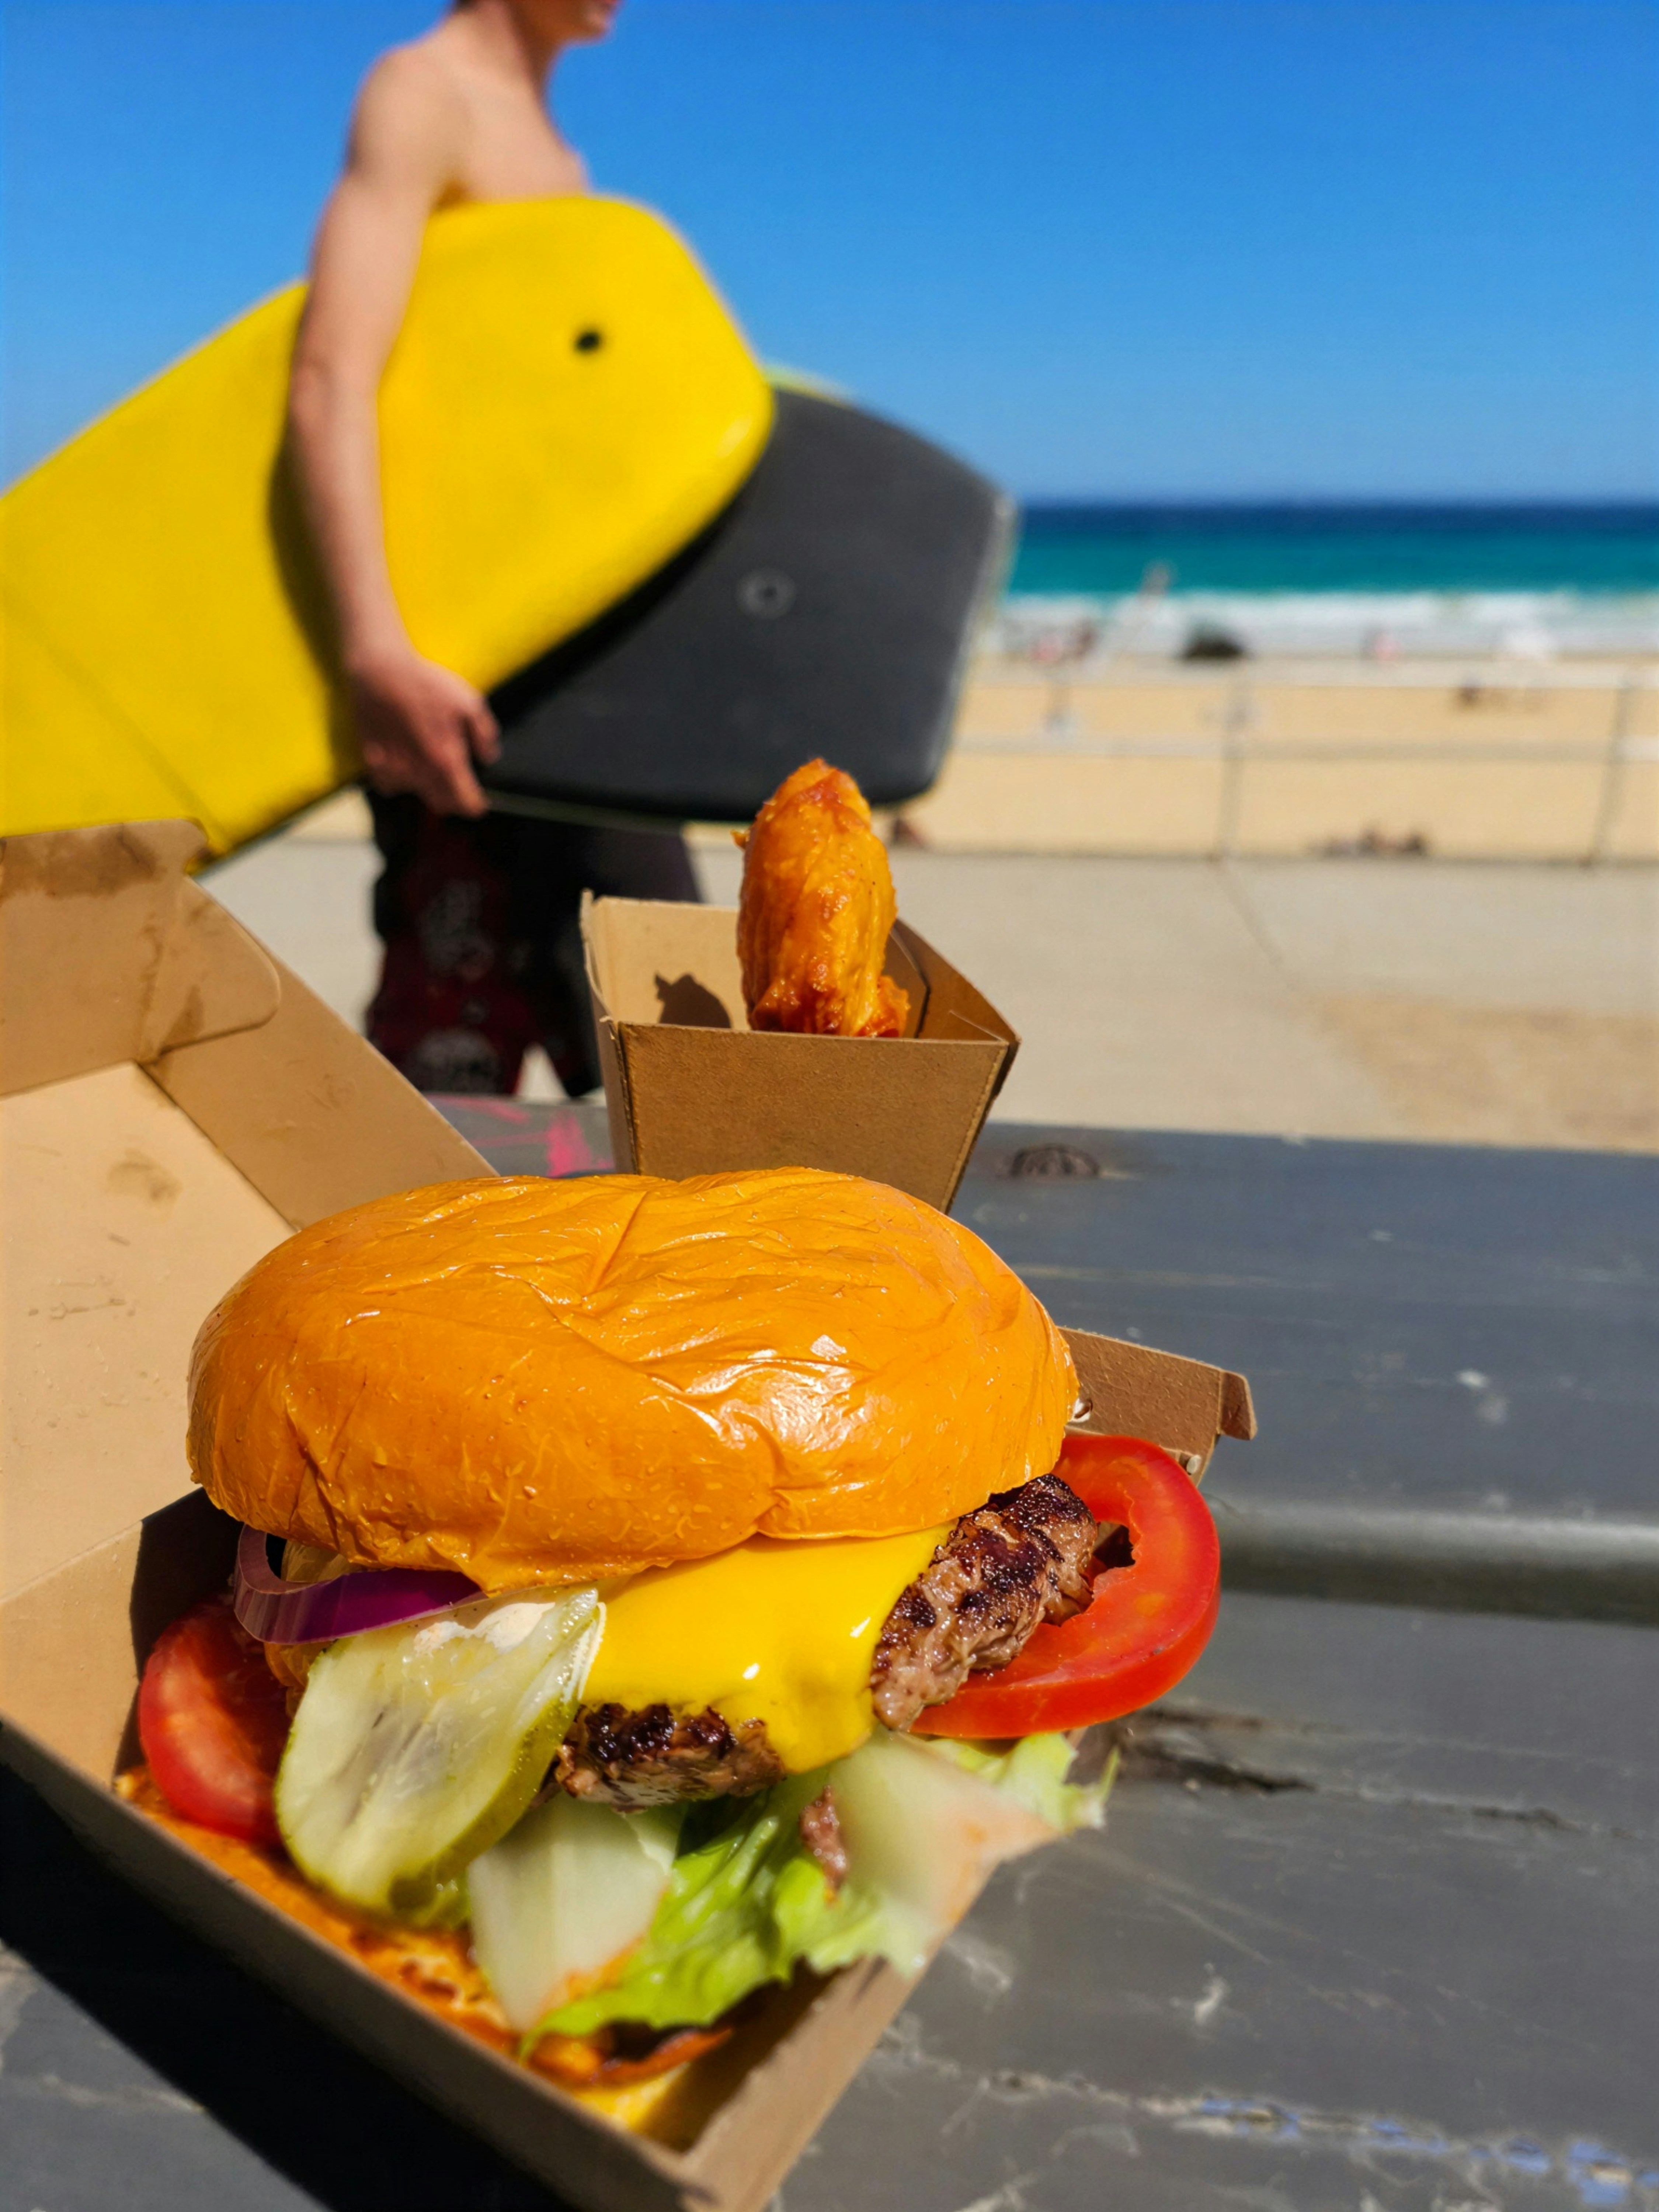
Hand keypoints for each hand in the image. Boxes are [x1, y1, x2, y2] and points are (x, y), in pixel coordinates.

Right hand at [348, 643, 500, 816]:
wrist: (381, 670)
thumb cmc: (426, 684)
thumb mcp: (469, 701)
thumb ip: (484, 734)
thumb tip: (488, 758)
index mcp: (445, 759)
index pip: (465, 802)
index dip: (475, 805)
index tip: (478, 802)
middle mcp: (419, 771)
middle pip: (442, 804)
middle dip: (454, 798)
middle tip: (458, 782)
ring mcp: (393, 769)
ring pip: (417, 794)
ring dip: (427, 787)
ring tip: (429, 763)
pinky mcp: (372, 763)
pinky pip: (391, 786)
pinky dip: (400, 780)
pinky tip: (405, 761)